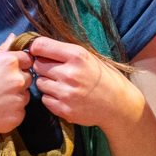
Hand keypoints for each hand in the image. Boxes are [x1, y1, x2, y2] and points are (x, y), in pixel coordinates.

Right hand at [0, 34, 32, 139]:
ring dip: (15, 95)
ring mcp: (19, 99)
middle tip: (0, 85)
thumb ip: (2, 48)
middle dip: (17, 80)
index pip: (28, 59)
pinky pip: (20, 111)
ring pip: (24, 95)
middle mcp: (18, 79)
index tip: (9, 70)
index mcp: (10, 62)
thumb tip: (13, 37)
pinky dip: (11, 110)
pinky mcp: (18, 116)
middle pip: (27, 77)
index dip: (20, 64)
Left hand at [27, 35, 142, 127]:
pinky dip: (51, 97)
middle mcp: (70, 73)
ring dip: (47, 83)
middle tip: (55, 70)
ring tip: (63, 84)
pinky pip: (45, 99)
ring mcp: (66, 93)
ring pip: (39, 83)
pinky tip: (65, 96)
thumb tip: (37, 47)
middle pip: (37, 65)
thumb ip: (64, 51)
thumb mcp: (89, 57)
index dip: (36, 48)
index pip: (40, 46)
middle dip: (43, 66)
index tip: (38, 52)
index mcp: (77, 56)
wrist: (118, 104)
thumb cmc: (103, 77)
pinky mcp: (64, 109)